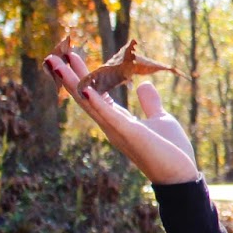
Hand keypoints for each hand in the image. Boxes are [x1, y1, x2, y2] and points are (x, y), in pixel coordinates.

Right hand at [45, 51, 200, 184]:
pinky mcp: (130, 134)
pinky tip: (85, 88)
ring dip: (73, 83)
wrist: (181, 176)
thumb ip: (150, 104)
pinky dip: (97, 102)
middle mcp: (111, 125)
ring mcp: (118, 130)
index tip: (71, 56)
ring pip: (90, 102)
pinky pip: (110, 116)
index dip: (83, 75)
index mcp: (118, 120)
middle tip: (52, 56)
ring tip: (57, 64)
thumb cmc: (170, 151)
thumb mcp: (161, 120)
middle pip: (85, 96)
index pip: (95, 93)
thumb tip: (144, 85)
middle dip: (69, 76)